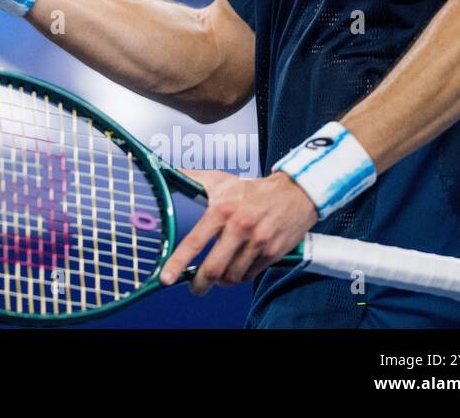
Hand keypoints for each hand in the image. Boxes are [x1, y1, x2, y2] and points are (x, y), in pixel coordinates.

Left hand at [159, 169, 317, 294]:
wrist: (294, 193)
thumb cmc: (252, 189)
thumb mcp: (220, 181)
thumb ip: (192, 179)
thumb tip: (165, 172)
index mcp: (222, 209)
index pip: (195, 241)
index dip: (178, 262)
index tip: (166, 278)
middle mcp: (239, 227)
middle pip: (213, 268)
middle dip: (200, 283)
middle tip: (194, 287)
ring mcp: (258, 242)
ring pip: (232, 276)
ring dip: (221, 280)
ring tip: (217, 274)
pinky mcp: (272, 253)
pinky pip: (249, 275)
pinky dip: (239, 276)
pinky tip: (236, 267)